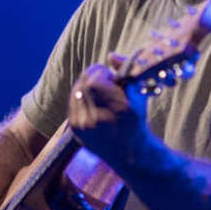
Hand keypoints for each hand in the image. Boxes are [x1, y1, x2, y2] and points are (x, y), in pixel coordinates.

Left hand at [68, 53, 147, 169]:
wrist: (129, 154)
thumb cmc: (136, 121)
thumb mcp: (138, 95)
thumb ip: (128, 71)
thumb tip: (111, 55)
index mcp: (117, 109)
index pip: (95, 80)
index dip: (101, 72)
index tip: (110, 75)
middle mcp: (97, 119)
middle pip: (83, 84)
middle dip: (92, 77)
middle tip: (102, 80)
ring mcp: (83, 127)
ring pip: (75, 92)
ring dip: (85, 86)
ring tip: (98, 92)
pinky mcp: (74, 130)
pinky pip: (72, 103)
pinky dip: (80, 98)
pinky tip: (92, 102)